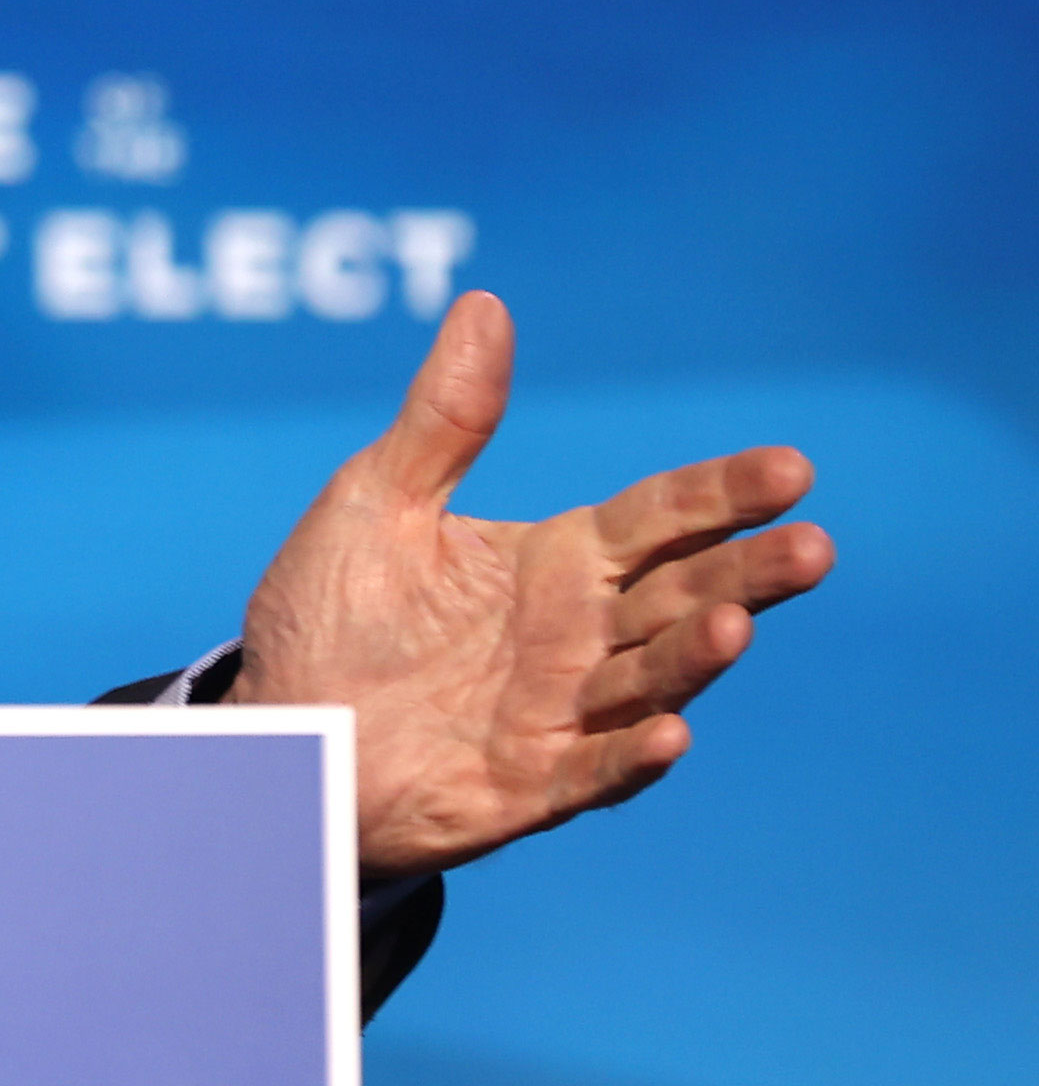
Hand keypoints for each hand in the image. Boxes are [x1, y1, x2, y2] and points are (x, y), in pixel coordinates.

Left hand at [232, 290, 830, 875]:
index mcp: (555, 562)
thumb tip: (484, 302)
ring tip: (734, 624)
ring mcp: (560, 712)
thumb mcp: (377, 501)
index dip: (723, 494)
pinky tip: (667, 734)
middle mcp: (576, 636)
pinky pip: (590, 770)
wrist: (273, 725)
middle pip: (680, 596)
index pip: (661, 518)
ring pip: (649, 680)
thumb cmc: (331, 613)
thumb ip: (444, 420)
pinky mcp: (524, 784)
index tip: (792, 467)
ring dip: (694, 657)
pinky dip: (629, 755)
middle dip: (747, 575)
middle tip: (813, 545)